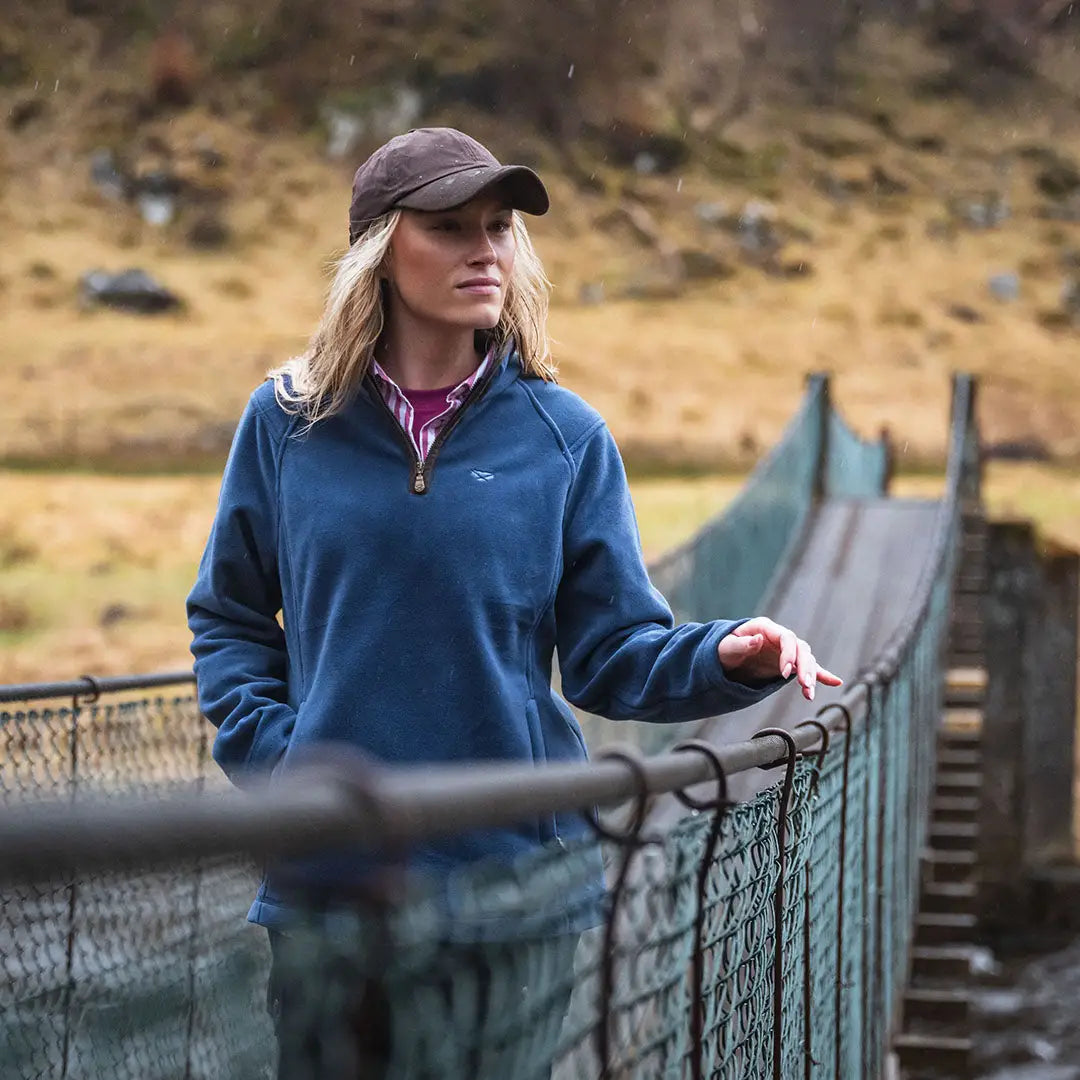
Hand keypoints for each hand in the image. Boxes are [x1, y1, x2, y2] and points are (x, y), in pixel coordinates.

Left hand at [717, 617, 842, 701]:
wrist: (723, 657)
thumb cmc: (723, 649)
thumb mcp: (726, 647)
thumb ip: (741, 644)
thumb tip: (758, 639)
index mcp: (765, 628)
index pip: (786, 638)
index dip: (789, 654)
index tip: (784, 673)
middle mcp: (780, 637)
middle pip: (801, 649)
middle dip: (805, 667)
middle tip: (804, 685)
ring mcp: (786, 650)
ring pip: (806, 660)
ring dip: (811, 676)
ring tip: (809, 693)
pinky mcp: (790, 664)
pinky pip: (808, 668)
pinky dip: (821, 675)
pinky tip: (835, 682)